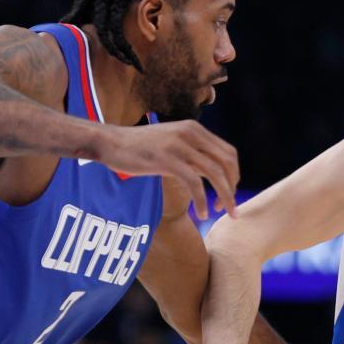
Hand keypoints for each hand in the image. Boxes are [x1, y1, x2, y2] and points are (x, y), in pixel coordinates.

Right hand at [100, 121, 238, 219]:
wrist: (109, 142)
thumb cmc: (139, 147)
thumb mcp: (172, 142)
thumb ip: (191, 152)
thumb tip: (211, 172)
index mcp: (194, 129)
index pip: (228, 153)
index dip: (234, 176)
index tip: (230, 193)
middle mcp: (190, 133)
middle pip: (226, 163)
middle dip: (233, 188)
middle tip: (231, 209)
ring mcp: (178, 145)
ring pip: (214, 174)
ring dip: (224, 197)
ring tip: (222, 213)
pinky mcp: (166, 159)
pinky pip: (194, 183)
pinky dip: (201, 201)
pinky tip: (201, 214)